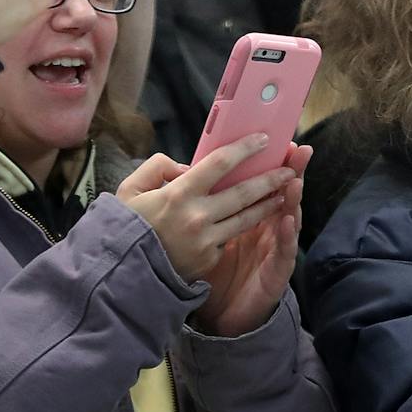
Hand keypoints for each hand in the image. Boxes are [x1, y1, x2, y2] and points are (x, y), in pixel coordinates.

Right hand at [116, 134, 296, 282]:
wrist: (121, 272)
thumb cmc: (124, 227)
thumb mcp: (130, 189)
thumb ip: (157, 168)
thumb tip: (185, 168)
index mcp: (178, 194)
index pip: (220, 164)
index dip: (244, 149)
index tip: (263, 139)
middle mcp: (197, 217)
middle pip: (243, 192)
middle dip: (270, 178)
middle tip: (290, 168)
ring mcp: (205, 241)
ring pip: (246, 218)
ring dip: (269, 204)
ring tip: (285, 193)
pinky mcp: (208, 260)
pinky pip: (228, 238)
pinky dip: (243, 227)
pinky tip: (259, 219)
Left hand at [195, 143, 311, 336]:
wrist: (224, 316)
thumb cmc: (218, 272)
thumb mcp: (210, 234)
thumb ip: (206, 207)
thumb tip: (190, 174)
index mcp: (251, 217)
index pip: (262, 185)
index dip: (271, 164)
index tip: (276, 140)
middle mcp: (268, 229)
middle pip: (282, 195)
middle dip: (291, 171)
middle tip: (298, 149)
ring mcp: (275, 249)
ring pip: (289, 219)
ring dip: (293, 199)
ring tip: (295, 179)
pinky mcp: (277, 272)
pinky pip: (284, 252)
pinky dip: (287, 236)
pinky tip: (288, 220)